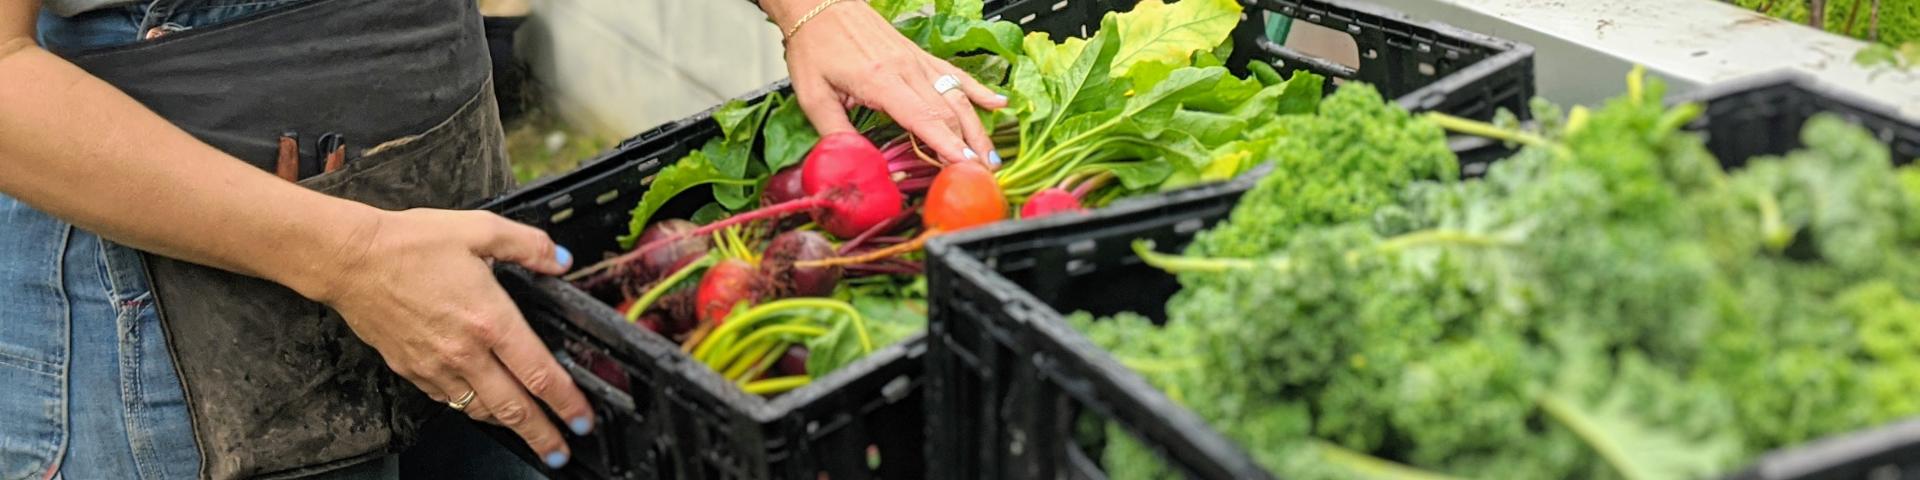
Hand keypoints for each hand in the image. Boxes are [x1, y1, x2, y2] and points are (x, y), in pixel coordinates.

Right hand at [309, 209, 590, 468]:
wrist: (350, 259)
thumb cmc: (410, 243)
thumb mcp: (481, 229)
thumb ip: (529, 245)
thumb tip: (562, 260)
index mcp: (489, 320)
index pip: (539, 374)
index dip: (566, 402)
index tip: (582, 419)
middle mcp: (465, 352)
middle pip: (513, 408)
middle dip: (543, 434)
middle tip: (561, 451)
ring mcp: (436, 366)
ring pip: (480, 410)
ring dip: (509, 426)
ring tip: (529, 433)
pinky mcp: (412, 370)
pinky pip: (450, 400)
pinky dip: (472, 408)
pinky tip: (484, 407)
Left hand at [769, 0, 1008, 166]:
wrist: (820, 5)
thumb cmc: (815, 45)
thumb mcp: (812, 95)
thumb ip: (835, 132)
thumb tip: (853, 163)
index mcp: (880, 81)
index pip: (923, 118)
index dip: (946, 145)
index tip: (965, 165)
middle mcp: (906, 69)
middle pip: (947, 112)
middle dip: (968, 146)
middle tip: (981, 175)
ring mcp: (917, 61)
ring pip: (957, 96)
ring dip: (977, 128)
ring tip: (991, 156)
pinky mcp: (920, 55)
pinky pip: (955, 74)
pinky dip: (979, 90)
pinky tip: (998, 103)